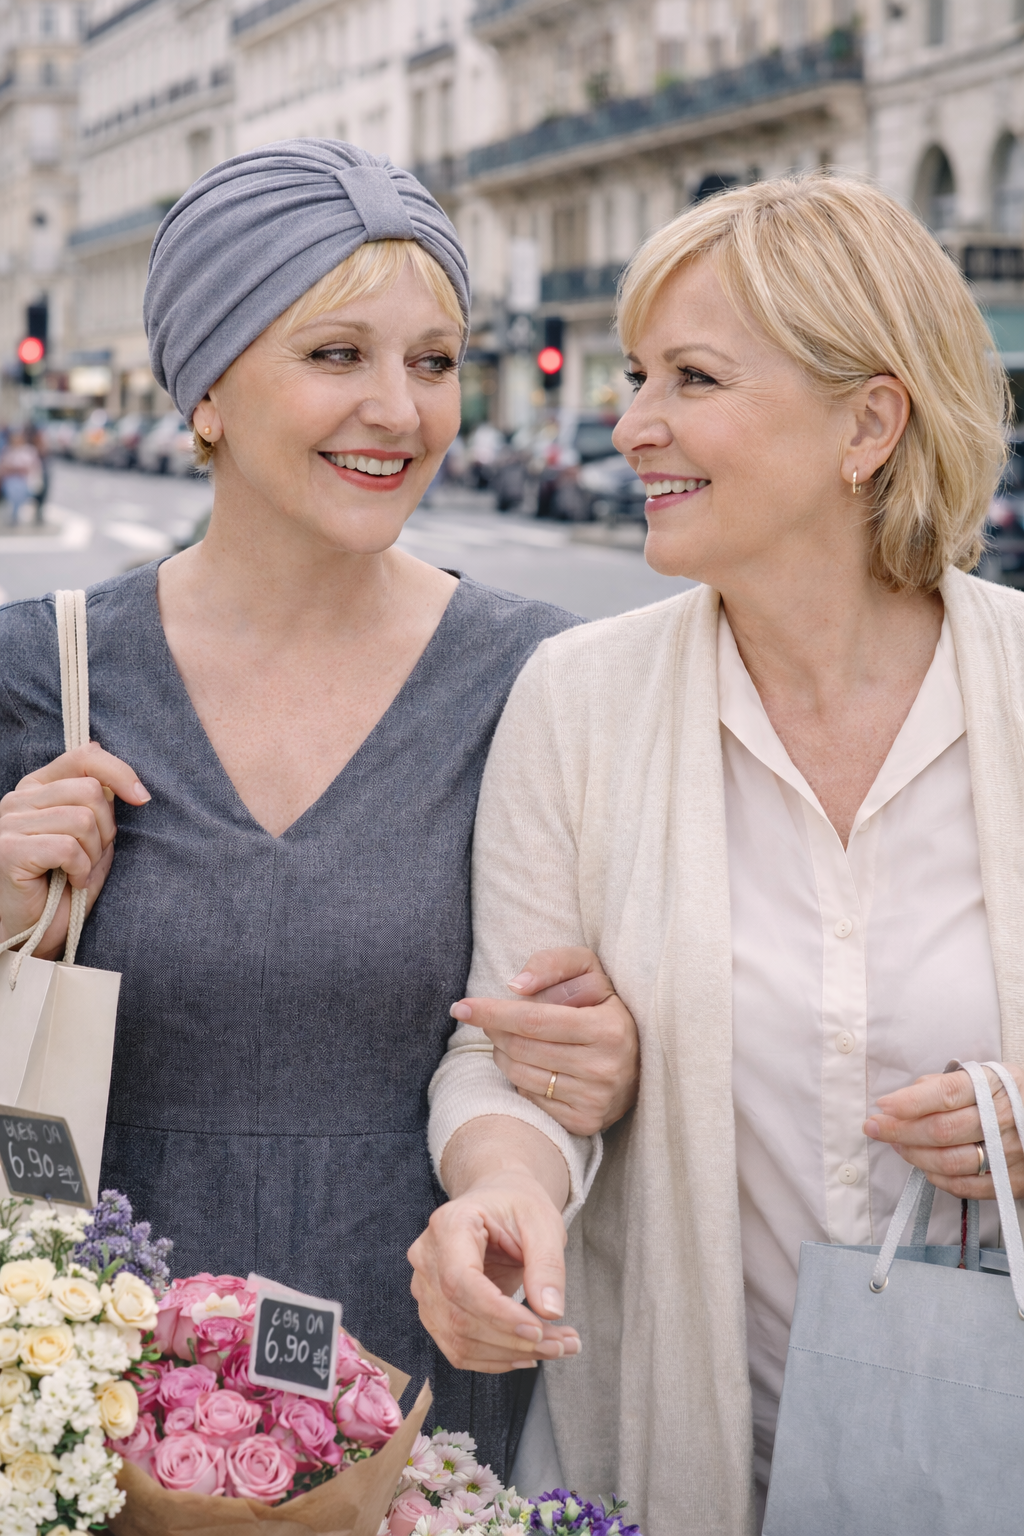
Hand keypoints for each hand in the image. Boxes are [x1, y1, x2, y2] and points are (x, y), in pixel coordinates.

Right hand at [0, 745, 149, 959]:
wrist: (35, 932)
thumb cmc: (64, 887)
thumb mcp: (92, 839)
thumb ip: (99, 805)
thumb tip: (116, 770)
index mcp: (38, 787)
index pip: (84, 756)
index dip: (120, 772)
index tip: (142, 798)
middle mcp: (18, 799)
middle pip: (90, 791)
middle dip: (106, 829)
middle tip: (93, 858)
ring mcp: (9, 823)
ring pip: (82, 820)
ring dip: (93, 854)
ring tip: (79, 872)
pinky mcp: (9, 849)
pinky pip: (67, 848)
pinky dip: (80, 870)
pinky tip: (71, 883)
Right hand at [408, 1166, 580, 1373]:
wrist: (498, 1202)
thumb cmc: (517, 1205)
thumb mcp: (543, 1221)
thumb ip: (547, 1264)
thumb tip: (550, 1311)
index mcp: (450, 1224)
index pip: (459, 1280)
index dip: (497, 1314)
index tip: (538, 1329)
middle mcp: (427, 1257)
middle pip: (460, 1317)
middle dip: (514, 1340)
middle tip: (564, 1343)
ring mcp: (426, 1287)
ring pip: (459, 1341)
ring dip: (510, 1355)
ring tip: (556, 1347)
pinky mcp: (435, 1311)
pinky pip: (459, 1348)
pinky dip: (496, 1358)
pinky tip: (528, 1352)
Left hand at [449, 946, 639, 1135]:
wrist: (641, 1059)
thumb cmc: (604, 1006)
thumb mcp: (590, 971)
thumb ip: (553, 964)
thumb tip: (515, 986)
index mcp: (607, 1028)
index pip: (534, 1020)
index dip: (492, 1012)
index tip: (460, 1007)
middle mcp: (604, 1068)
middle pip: (522, 1048)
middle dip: (494, 1030)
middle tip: (488, 1019)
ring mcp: (595, 1100)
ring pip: (521, 1075)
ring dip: (503, 1053)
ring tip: (510, 1039)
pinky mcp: (586, 1123)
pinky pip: (531, 1099)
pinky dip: (521, 1079)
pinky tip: (533, 1064)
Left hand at [864, 1063, 1023, 1198]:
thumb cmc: (1007, 1095)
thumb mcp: (984, 1076)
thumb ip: (944, 1084)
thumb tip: (904, 1098)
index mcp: (993, 1087)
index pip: (945, 1094)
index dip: (909, 1102)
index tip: (882, 1106)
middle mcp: (1001, 1120)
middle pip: (941, 1130)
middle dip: (899, 1130)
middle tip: (875, 1128)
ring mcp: (1008, 1153)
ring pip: (949, 1161)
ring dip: (914, 1155)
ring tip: (897, 1145)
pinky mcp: (1012, 1181)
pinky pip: (966, 1187)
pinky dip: (938, 1179)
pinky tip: (925, 1167)